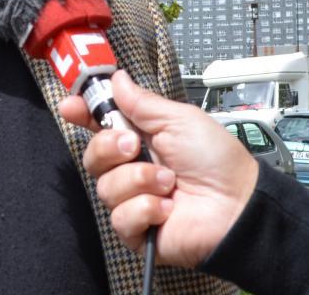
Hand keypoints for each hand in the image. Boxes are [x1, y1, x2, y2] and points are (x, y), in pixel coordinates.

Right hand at [59, 70, 258, 267]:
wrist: (238, 205)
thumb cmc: (216, 159)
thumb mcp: (179, 120)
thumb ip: (142, 103)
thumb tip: (117, 78)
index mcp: (140, 138)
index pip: (99, 124)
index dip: (82, 114)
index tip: (70, 106)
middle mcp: (132, 168)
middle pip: (92, 156)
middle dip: (110, 148)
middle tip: (136, 146)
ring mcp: (133, 200)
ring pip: (106, 187)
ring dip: (140, 181)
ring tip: (170, 183)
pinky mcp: (137, 231)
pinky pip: (120, 217)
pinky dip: (146, 209)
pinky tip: (168, 209)